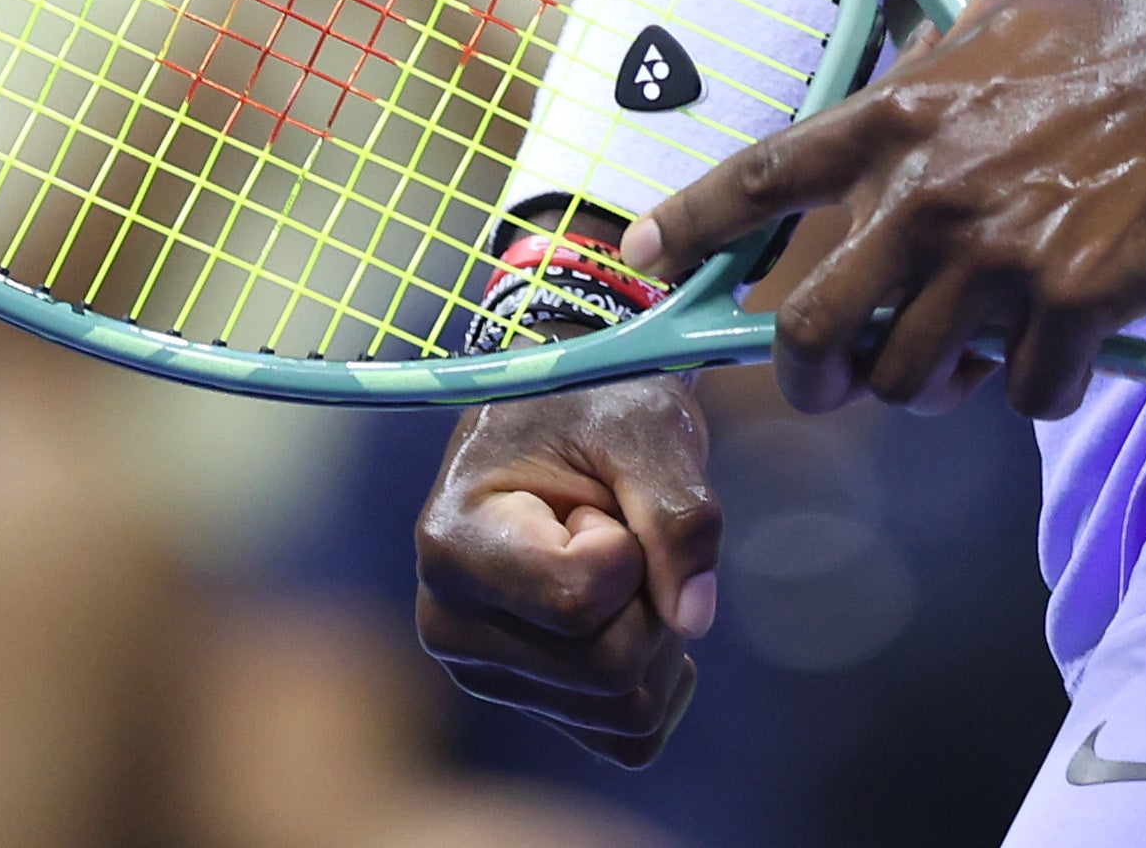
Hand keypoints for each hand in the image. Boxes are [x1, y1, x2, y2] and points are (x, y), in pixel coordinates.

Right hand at [411, 378, 719, 765]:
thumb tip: (695, 620)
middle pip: (607, 672)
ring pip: (625, 711)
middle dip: (650, 598)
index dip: (626, 547)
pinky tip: (640, 615)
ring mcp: (487, 674)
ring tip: (617, 563)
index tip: (596, 498)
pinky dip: (660, 681)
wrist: (568, 415)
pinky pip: (631, 740)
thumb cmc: (596, 405)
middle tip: (618, 531)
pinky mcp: (532, 702)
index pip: (579, 604)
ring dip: (657, 635)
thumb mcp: (647, 427)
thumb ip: (679, 515)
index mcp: (453, 547)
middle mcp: (450, 625)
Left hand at [633, 0, 1145, 422]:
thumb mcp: (1002, 10)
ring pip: (912, 382)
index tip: (643, 254)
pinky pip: (1024, 395)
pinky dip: (1042, 387)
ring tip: (980, 358)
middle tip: (842, 383)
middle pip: (810, 332)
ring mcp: (995, 255)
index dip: (687, 226)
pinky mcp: (1068, 303)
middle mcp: (927, 194)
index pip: (759, 178)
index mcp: (898, 119)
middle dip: (815, 379)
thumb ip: (938, 52)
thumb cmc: (1121, 27)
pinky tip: (1071, 350)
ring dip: (941, 387)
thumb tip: (916, 57)